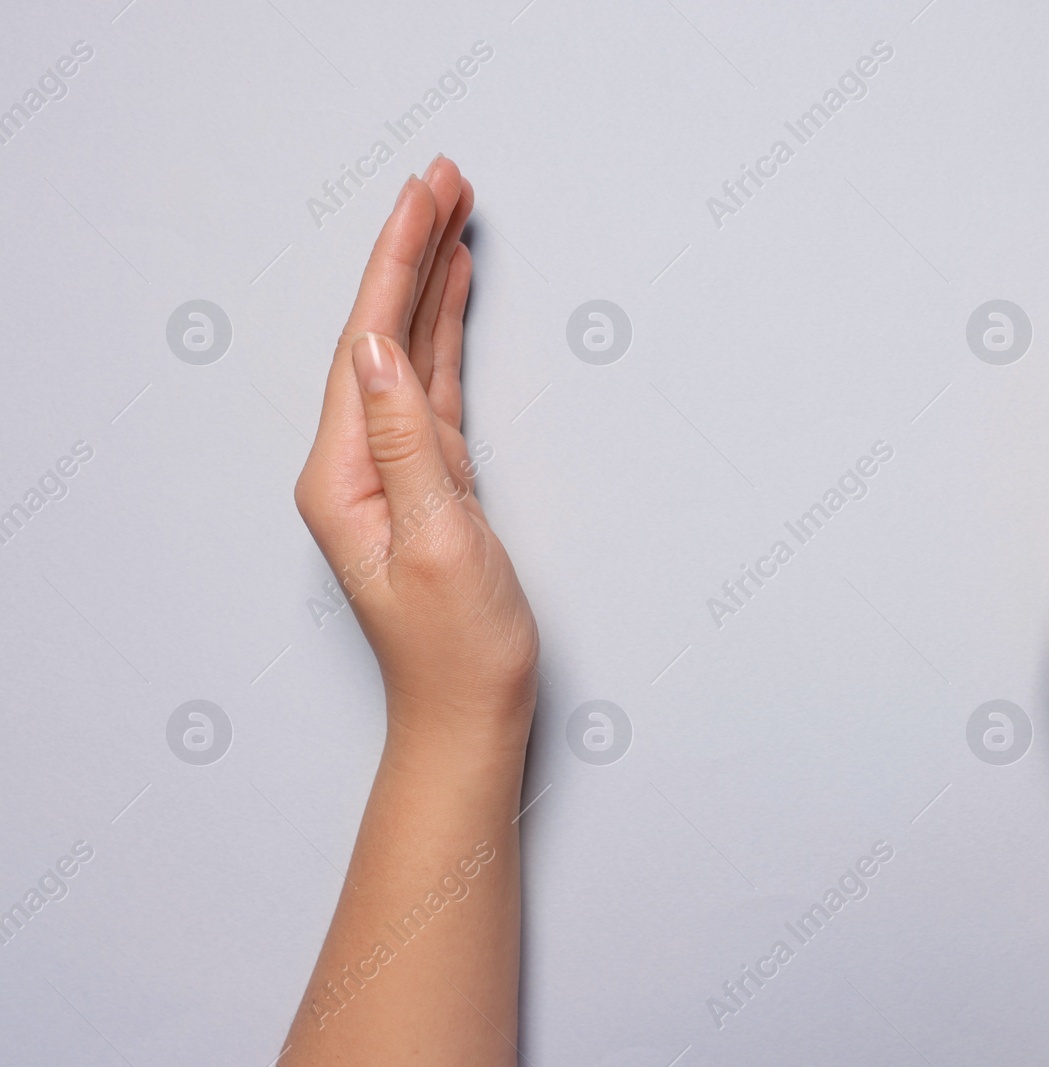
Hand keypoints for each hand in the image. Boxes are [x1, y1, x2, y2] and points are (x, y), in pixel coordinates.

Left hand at [294, 156, 537, 742]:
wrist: (472, 712)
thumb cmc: (458, 647)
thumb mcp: (437, 541)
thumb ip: (406, 441)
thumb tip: (375, 348)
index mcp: (345, 474)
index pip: (365, 343)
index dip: (396, 261)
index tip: (426, 195)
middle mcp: (357, 462)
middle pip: (379, 330)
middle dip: (411, 249)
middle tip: (446, 177)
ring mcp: (391, 468)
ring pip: (406, 350)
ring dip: (428, 279)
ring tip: (452, 213)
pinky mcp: (429, 479)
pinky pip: (431, 384)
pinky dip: (443, 331)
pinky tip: (452, 295)